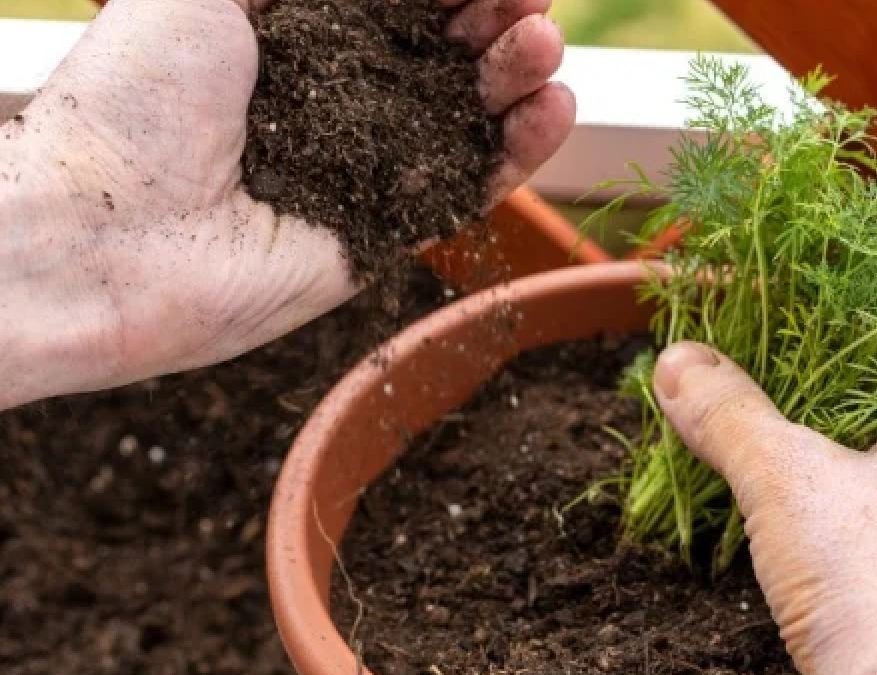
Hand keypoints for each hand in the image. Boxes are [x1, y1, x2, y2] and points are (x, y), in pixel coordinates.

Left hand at [0, 0, 572, 408]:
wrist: (105, 236)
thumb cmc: (135, 99)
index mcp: (296, 39)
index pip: (400, 3)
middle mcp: (337, 102)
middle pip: (444, 52)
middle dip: (495, 20)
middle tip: (531, 4)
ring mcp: (365, 170)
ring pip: (466, 116)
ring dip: (516, 77)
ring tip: (544, 47)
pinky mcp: (384, 233)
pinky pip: (467, 188)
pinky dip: (520, 151)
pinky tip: (554, 107)